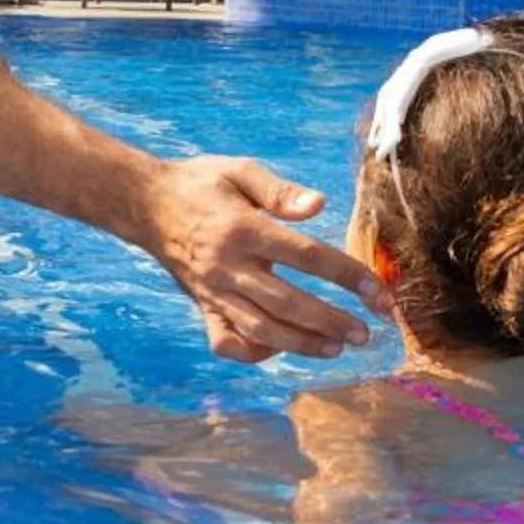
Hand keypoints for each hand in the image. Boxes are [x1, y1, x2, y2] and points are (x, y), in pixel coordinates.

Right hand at [138, 158, 391, 363]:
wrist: (146, 205)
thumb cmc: (200, 184)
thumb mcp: (239, 170)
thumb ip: (280, 190)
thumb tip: (319, 206)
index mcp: (243, 230)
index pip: (307, 257)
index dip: (347, 275)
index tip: (377, 292)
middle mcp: (228, 267)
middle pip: (288, 303)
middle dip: (331, 321)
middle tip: (365, 333)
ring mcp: (213, 292)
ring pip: (261, 328)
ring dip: (302, 343)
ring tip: (336, 348)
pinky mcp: (202, 307)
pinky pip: (226, 340)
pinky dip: (253, 352)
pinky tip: (280, 349)